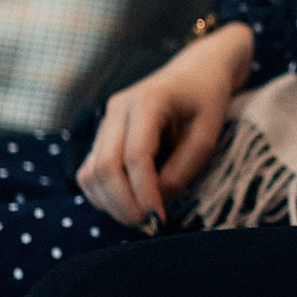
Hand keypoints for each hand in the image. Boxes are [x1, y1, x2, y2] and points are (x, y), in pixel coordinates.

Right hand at [75, 22, 255, 227]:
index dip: (144, 192)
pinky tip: (129, 203)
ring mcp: (105, 121)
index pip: (135, 156)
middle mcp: (117, 109)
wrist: (196, 72)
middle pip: (104, 167)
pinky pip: (90, 171)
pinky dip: (103, 194)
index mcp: (147, 101)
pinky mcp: (102, 135)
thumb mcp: (207, 135)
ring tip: (141, 216)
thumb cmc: (206, 101)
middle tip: (148, 224)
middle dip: (123, 203)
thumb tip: (155, 202)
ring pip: (90, 173)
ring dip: (110, 203)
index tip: (161, 217)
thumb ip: (182, 170)